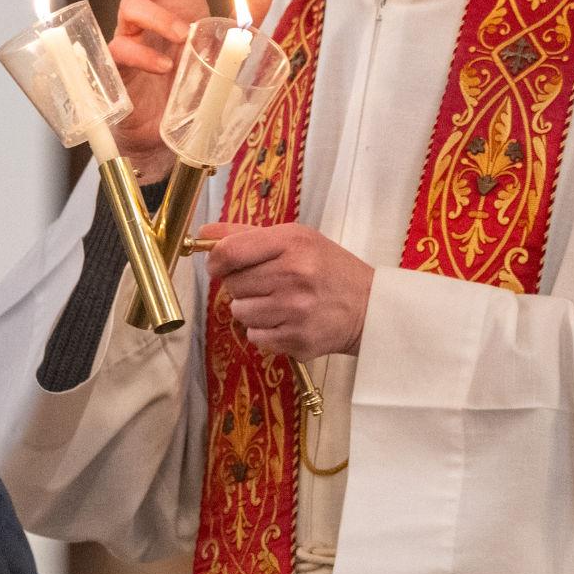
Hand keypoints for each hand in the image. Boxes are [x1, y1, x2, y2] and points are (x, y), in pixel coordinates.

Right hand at [110, 0, 275, 181]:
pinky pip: (122, 48)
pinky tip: (164, 65)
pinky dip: (144, 55)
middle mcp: (155, 17)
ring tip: (182, 33)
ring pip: (130, 6)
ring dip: (157, 15)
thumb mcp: (224, 57)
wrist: (167, 136)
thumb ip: (243, 27)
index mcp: (181, 8)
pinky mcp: (118, 65)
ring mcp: (134, 38)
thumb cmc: (191, 90)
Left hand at [199, 222, 373, 360]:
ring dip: (252, 310)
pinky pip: (255, 337)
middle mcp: (294, 275)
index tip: (219, 266)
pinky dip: (265, 331)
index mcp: (292, 243)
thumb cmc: (328, 269)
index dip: (216, 261)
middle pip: (232, 285)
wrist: (370, 307)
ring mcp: (296, 310)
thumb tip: (203, 234)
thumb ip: (246, 235)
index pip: (229, 252)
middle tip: (268, 284)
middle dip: (243, 285)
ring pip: (240, 313)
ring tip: (279, 303)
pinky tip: (286, 321)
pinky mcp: (298, 339)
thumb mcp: (296, 239)